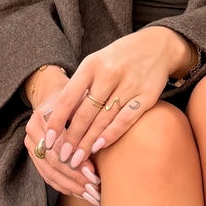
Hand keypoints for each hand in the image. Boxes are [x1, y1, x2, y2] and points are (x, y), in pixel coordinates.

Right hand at [23, 64, 101, 205]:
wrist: (53, 95)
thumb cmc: (75, 98)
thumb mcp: (83, 102)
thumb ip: (87, 119)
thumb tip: (98, 145)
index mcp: (43, 116)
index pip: (59, 146)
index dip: (76, 162)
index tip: (95, 174)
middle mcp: (32, 131)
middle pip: (53, 162)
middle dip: (75, 179)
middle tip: (94, 191)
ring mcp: (30, 144)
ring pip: (49, 172)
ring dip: (71, 187)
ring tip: (90, 196)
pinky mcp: (33, 154)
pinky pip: (46, 175)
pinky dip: (63, 186)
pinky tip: (78, 193)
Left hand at [38, 27, 195, 169]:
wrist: (156, 46)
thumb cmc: (118, 59)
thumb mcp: (95, 63)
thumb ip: (80, 86)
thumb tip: (60, 118)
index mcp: (91, 64)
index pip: (68, 98)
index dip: (57, 121)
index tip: (48, 139)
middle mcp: (109, 74)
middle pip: (85, 113)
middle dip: (72, 139)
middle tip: (63, 157)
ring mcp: (129, 85)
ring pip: (103, 120)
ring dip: (88, 142)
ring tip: (77, 159)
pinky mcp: (147, 96)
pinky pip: (125, 119)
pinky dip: (111, 134)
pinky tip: (99, 147)